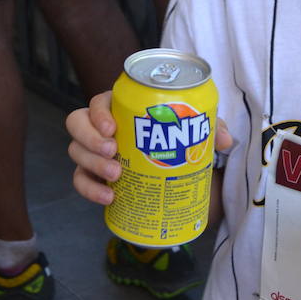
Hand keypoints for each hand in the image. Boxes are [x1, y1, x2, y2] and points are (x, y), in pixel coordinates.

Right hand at [67, 90, 232, 205]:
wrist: (173, 169)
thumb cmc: (178, 138)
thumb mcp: (195, 129)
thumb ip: (210, 127)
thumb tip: (224, 140)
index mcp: (120, 107)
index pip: (98, 102)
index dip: (99, 113)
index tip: (113, 127)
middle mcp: (101, 127)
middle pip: (77, 124)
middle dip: (90, 138)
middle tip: (113, 151)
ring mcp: (94, 152)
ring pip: (76, 152)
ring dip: (91, 164)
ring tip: (116, 175)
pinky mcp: (94, 175)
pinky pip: (81, 180)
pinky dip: (90, 190)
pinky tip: (108, 197)